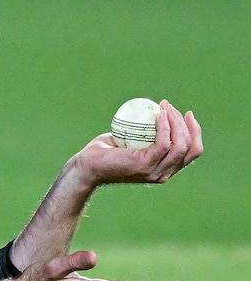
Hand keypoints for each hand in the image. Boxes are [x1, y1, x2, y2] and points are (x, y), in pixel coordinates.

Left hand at [74, 100, 202, 186]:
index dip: (194, 131)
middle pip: (190, 148)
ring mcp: (154, 171)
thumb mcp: (131, 142)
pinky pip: (163, 143)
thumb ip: (145, 134)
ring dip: (176, 122)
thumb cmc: (105, 153)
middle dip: (186, 124)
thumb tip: (158, 112)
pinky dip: (165, 126)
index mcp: (164, 169)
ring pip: (180, 145)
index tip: (187, 113)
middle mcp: (163, 174)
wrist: (86, 166)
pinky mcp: (144, 165)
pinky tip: (158, 114)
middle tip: (170, 107)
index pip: (192, 152)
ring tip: (164, 107)